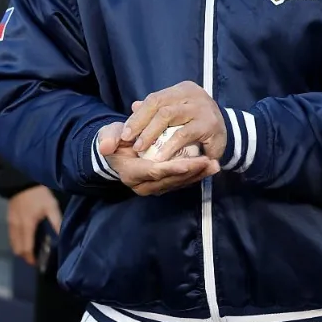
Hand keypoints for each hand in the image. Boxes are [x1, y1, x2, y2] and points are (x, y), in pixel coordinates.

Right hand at [7, 186, 61, 265]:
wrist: (22, 180)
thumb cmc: (38, 194)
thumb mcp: (51, 206)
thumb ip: (56, 222)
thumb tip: (61, 237)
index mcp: (27, 226)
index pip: (26, 249)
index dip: (31, 258)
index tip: (38, 263)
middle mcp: (16, 227)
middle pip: (17, 249)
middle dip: (25, 255)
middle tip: (36, 256)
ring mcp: (10, 223)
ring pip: (13, 243)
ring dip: (20, 248)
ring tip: (31, 248)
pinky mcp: (9, 218)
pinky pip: (11, 235)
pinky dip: (17, 240)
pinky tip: (26, 237)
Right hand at [98, 121, 218, 196]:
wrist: (118, 150)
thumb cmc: (116, 139)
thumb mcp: (108, 135)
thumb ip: (108, 139)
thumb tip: (106, 147)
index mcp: (131, 173)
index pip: (154, 172)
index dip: (172, 168)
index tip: (190, 161)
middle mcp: (143, 184)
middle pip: (171, 180)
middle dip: (191, 172)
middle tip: (211, 162)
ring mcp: (154, 186)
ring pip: (178, 183)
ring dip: (198, 175)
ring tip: (215, 165)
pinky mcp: (164, 184)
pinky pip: (181, 181)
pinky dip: (196, 175)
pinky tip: (210, 167)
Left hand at [120, 82, 226, 162]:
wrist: (228, 133)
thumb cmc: (197, 124)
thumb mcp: (177, 114)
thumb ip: (157, 110)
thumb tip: (134, 107)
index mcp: (182, 90)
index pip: (155, 98)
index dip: (138, 115)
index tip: (124, 132)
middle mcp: (192, 94)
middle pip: (159, 105)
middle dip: (141, 123)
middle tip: (129, 140)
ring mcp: (201, 107)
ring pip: (168, 116)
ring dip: (151, 134)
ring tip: (140, 149)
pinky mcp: (209, 125)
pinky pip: (184, 134)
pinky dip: (169, 146)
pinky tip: (159, 157)